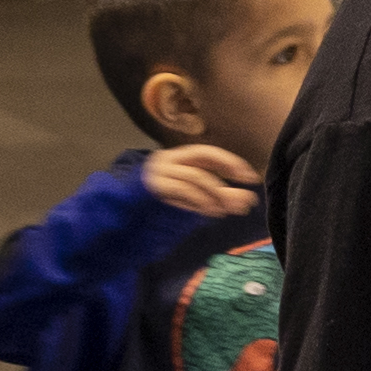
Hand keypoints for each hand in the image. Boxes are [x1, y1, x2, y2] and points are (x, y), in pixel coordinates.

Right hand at [141, 138, 261, 217]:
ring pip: (195, 175)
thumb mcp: (191, 200)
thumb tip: (247, 200)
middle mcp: (168, 159)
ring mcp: (160, 171)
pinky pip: (183, 188)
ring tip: (228, 208)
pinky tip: (213, 211)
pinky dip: (201, 200)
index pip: (208, 154)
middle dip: (227, 167)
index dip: (231, 162)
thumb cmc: (158, 207)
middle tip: (245, 185)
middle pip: (203, 155)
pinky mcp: (154, 186)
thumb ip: (217, 198)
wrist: (120, 215)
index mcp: (177, 159)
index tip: (250, 177)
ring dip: (216, 191)